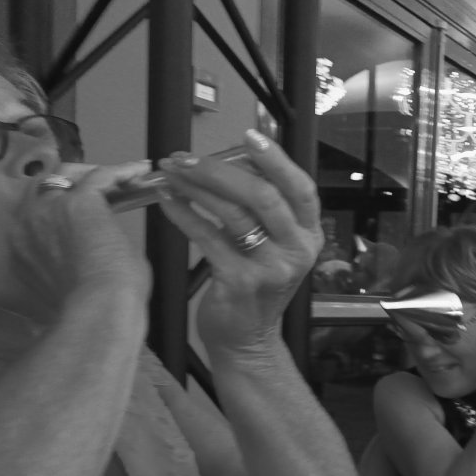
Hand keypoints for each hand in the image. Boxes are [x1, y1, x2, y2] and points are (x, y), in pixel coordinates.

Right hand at [12, 160, 153, 321]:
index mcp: (20, 250)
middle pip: (46, 186)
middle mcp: (26, 225)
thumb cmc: (93, 309)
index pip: (36, 215)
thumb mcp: (72, 286)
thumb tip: (88, 262)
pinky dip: (121, 172)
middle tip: (102, 186)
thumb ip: (70, 267)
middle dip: (73, 181)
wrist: (99, 310)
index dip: (59, 208)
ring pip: (70, 175)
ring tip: (127, 176)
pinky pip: (100, 176)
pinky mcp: (78, 202)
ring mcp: (48, 210)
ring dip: (97, 173)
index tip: (83, 208)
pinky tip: (140, 172)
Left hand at [154, 130, 323, 350]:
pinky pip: (207, 237)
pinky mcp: (240, 282)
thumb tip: (232, 161)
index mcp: (308, 235)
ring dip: (196, 187)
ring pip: (233, 213)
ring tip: (171, 173)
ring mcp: (270, 268)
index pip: (300, 188)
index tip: (249, 136)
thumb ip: (264, 210)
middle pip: (263, 196)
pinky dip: (183, 214)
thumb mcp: (274, 246)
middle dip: (220, 169)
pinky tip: (167, 201)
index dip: (276, 159)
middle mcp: (296, 250)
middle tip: (186, 157)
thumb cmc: (255, 286)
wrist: (247, 340)